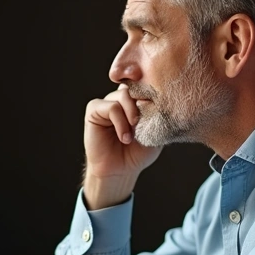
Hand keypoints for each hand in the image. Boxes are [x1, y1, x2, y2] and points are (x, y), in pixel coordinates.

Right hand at [83, 85, 161, 208]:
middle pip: (135, 87)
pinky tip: (123, 137)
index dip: (152, 91)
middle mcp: (120, 98)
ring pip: (123, 95)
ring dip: (131, 115)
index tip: (160, 103)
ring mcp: (107, 102)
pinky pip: (111, 107)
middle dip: (143, 104)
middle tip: (143, 125)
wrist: (120, 170)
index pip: (145, 84)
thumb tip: (159, 98)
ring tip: (131, 136)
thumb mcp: (154, 131)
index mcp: (135, 101)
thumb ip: (157, 114)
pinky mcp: (94, 110)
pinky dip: (120, 122)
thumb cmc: (137, 153)